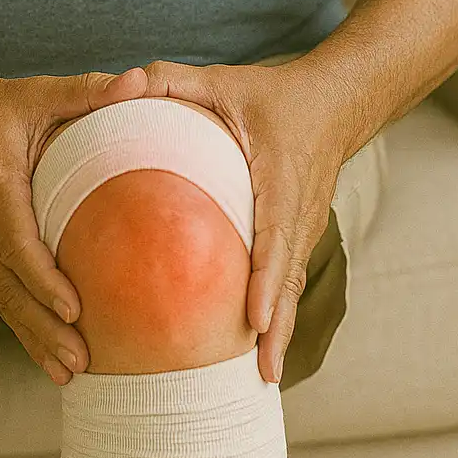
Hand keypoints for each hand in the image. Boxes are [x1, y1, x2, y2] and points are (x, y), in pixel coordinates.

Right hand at [0, 64, 148, 386]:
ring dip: (31, 337)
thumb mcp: (33, 92)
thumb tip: (139, 80)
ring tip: (68, 371)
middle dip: (42, 326)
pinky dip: (20, 325)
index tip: (73, 308)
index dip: (42, 278)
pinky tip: (46, 354)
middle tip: (80, 360)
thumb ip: (86, 91)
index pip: (15, 240)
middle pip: (7, 285)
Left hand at [139, 58, 343, 384]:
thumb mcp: (222, 80)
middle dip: (277, 327)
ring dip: (280, 331)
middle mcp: (300, 209)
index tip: (255, 319)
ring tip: (261, 378)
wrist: (335, 101)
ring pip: (292, 285)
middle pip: (289, 276)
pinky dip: (279, 314)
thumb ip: (170, 79)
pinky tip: (261, 349)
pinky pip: (289, 277)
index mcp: (280, 177)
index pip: (275, 235)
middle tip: (259, 374)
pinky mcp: (303, 232)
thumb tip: (121, 84)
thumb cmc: (272, 93)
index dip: (265, 280)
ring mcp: (306, 224)